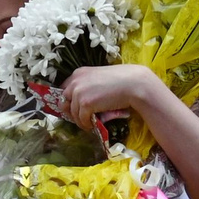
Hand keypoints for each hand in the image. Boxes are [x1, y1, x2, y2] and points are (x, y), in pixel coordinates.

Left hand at [56, 65, 183, 138]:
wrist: (134, 84)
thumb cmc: (121, 80)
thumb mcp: (99, 78)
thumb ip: (88, 86)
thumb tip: (80, 103)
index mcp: (78, 73)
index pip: (64, 89)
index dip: (69, 101)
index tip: (75, 108)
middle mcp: (75, 81)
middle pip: (64, 101)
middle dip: (71, 112)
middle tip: (81, 118)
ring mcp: (79, 92)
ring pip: (72, 113)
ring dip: (80, 120)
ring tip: (89, 123)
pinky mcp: (85, 104)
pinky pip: (81, 119)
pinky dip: (86, 124)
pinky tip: (93, 125)